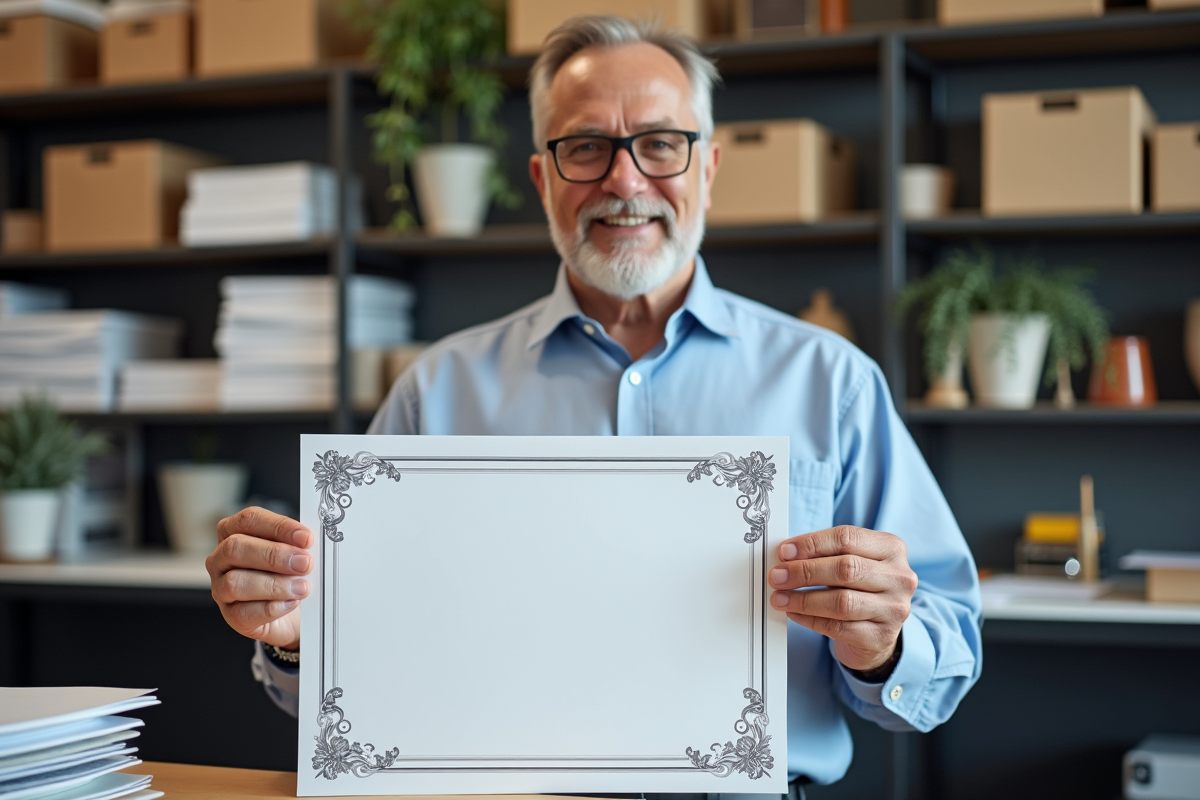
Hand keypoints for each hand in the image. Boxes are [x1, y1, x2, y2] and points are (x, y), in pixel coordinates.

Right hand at [206, 507, 313, 649]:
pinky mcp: (230, 616)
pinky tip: (291, 603)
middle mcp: (220, 558)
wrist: (289, 615)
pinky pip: (244, 612)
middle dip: (275, 555)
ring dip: (274, 584)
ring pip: (235, 582)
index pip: (249, 520)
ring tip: (301, 587)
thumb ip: (296, 545)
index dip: (278, 526)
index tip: (305, 538)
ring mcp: (220, 588)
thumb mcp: (292, 553)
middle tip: (304, 563)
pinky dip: (271, 608)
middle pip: (236, 547)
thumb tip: (309, 542)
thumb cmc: (287, 575)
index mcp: (233, 532)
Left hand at [769, 526, 916, 672]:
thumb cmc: (859, 589)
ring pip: (842, 601)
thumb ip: (825, 554)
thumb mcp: (852, 563)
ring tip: (780, 597)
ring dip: (803, 599)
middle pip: (845, 568)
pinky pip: (839, 627)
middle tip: (777, 576)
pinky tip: (794, 613)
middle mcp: (899, 577)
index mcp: (892, 549)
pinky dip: (810, 619)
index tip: (785, 551)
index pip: (847, 538)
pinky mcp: (882, 637)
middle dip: (804, 572)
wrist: (877, 632)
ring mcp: (894, 609)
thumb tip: (787, 555)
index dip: (812, 543)